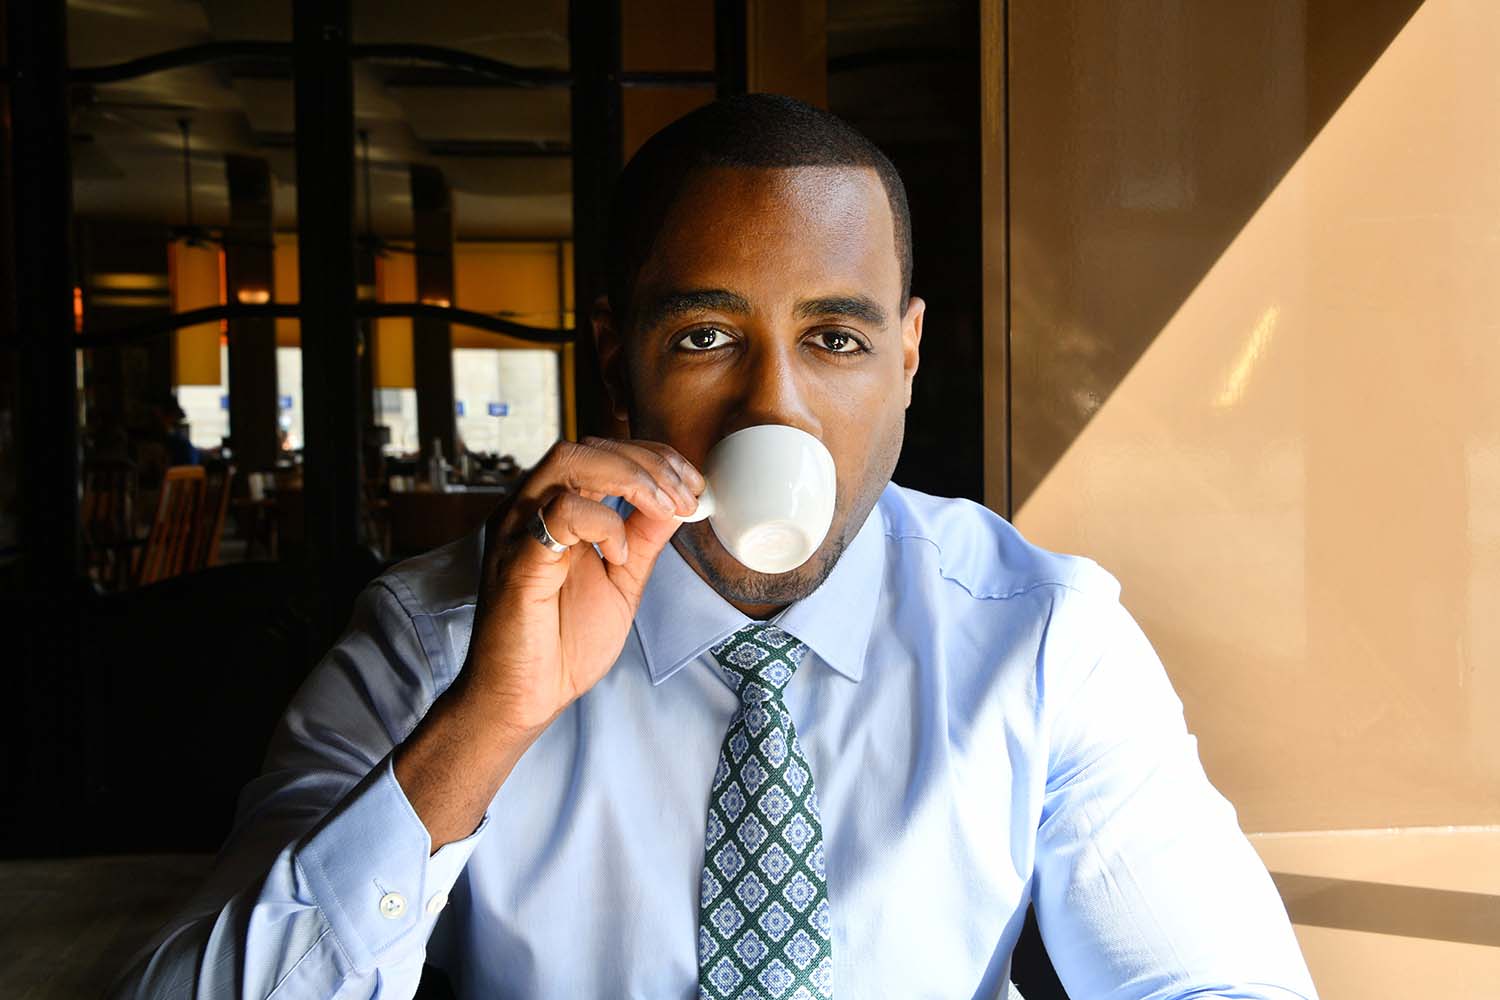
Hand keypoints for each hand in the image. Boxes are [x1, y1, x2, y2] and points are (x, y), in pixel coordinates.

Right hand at [456, 436, 703, 737]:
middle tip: (686, 494)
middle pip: (586, 446)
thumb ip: (645, 537)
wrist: (524, 697)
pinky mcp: (516, 561)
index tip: (692, 484)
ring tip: (664, 509)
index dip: (651, 458)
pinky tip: (619, 556)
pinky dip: (602, 524)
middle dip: (648, 462)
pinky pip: (559, 514)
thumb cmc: (563, 641)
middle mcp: (528, 510)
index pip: (599, 452)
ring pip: (568, 461)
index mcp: (551, 510)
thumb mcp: (622, 579)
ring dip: (631, 477)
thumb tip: (681, 500)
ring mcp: (517, 531)